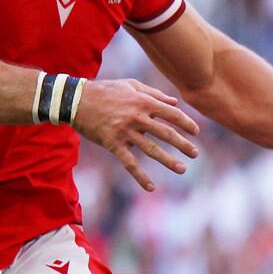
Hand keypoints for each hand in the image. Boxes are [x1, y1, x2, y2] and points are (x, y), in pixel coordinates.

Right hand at [73, 78, 200, 191]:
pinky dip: (140, 176)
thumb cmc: (106, 90)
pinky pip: (129, 163)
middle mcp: (137, 117)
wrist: (76, 100)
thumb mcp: (131, 85)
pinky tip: (151, 187)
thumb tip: (175, 102)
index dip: (186, 123)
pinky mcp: (113, 144)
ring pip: (151, 149)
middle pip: (166, 133)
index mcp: (143, 102)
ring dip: (168, 161)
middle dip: (183, 144)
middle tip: (196, 153)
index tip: (196, 132)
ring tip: (182, 169)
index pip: (172, 114)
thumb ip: (154, 94)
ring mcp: (125, 132)